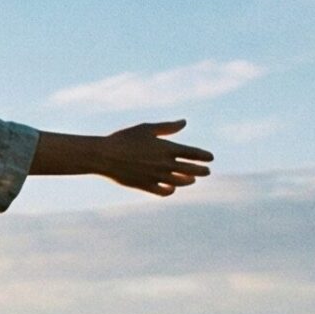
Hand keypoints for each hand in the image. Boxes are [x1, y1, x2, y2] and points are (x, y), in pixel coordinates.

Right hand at [93, 120, 213, 196]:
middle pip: (191, 169)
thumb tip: (184, 122)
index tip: (210, 158)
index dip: (204, 156)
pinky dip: (171, 190)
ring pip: (180, 182)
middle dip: (202, 170)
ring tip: (192, 179)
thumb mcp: (146, 129)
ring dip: (189, 181)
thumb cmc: (124, 139)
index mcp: (166, 148)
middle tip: (207, 171)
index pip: (193, 153)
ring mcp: (156, 176)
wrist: (104, 156)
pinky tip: (172, 188)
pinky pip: (164, 192)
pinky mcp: (146, 186)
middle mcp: (164, 164)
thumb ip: (167, 127)